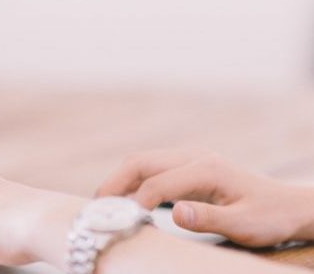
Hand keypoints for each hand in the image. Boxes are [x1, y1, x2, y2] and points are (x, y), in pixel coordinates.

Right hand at [96, 148, 313, 246]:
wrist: (287, 205)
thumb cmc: (267, 217)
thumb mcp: (244, 225)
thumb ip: (208, 219)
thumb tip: (174, 213)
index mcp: (206, 169)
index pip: (156, 184)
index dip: (134, 203)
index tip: (119, 223)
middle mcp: (194, 157)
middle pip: (140, 162)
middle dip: (113, 183)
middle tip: (95, 208)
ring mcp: (189, 159)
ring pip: (141, 162)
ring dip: (119, 180)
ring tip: (102, 205)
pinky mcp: (186, 167)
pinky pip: (150, 168)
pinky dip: (130, 181)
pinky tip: (122, 200)